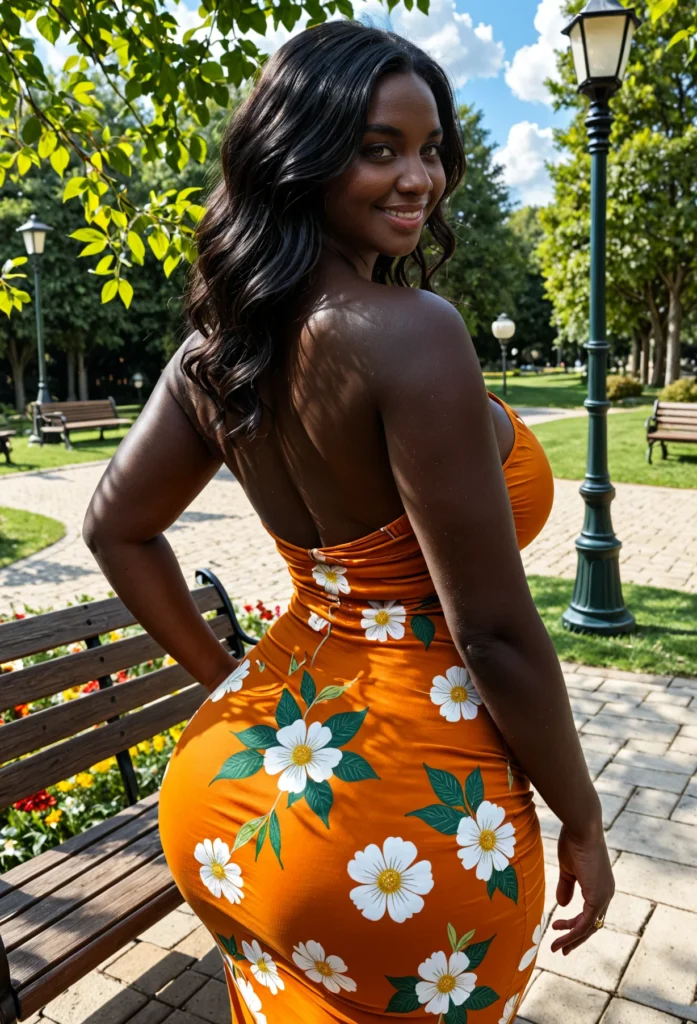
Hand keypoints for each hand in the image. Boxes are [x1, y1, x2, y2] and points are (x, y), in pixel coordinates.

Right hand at [551, 821, 614, 955]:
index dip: (574, 925)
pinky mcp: (598, 897)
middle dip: (575, 938)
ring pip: (589, 927)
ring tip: (556, 946)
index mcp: (599, 886)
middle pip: (592, 925)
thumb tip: (563, 905)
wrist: (581, 828)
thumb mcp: (568, 868)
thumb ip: (567, 886)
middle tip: (560, 948)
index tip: (557, 929)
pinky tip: (561, 937)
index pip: (590, 913)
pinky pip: (586, 922)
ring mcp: (604, 896)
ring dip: (572, 939)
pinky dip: (574, 932)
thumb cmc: (573, 841)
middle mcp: (606, 893)